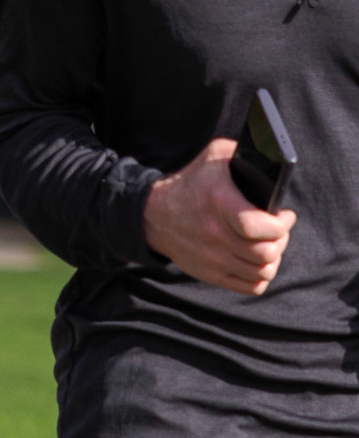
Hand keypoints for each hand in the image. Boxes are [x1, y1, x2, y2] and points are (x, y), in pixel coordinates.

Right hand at [143, 138, 294, 295]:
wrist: (153, 214)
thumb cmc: (191, 182)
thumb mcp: (213, 157)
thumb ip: (243, 150)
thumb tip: (272, 152)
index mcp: (219, 203)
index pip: (258, 227)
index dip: (281, 225)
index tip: (284, 214)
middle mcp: (215, 235)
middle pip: (265, 253)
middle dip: (281, 240)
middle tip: (278, 229)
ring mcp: (212, 259)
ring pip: (262, 271)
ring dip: (272, 258)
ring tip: (269, 244)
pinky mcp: (210, 274)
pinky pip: (250, 286)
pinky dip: (260, 275)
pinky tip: (257, 260)